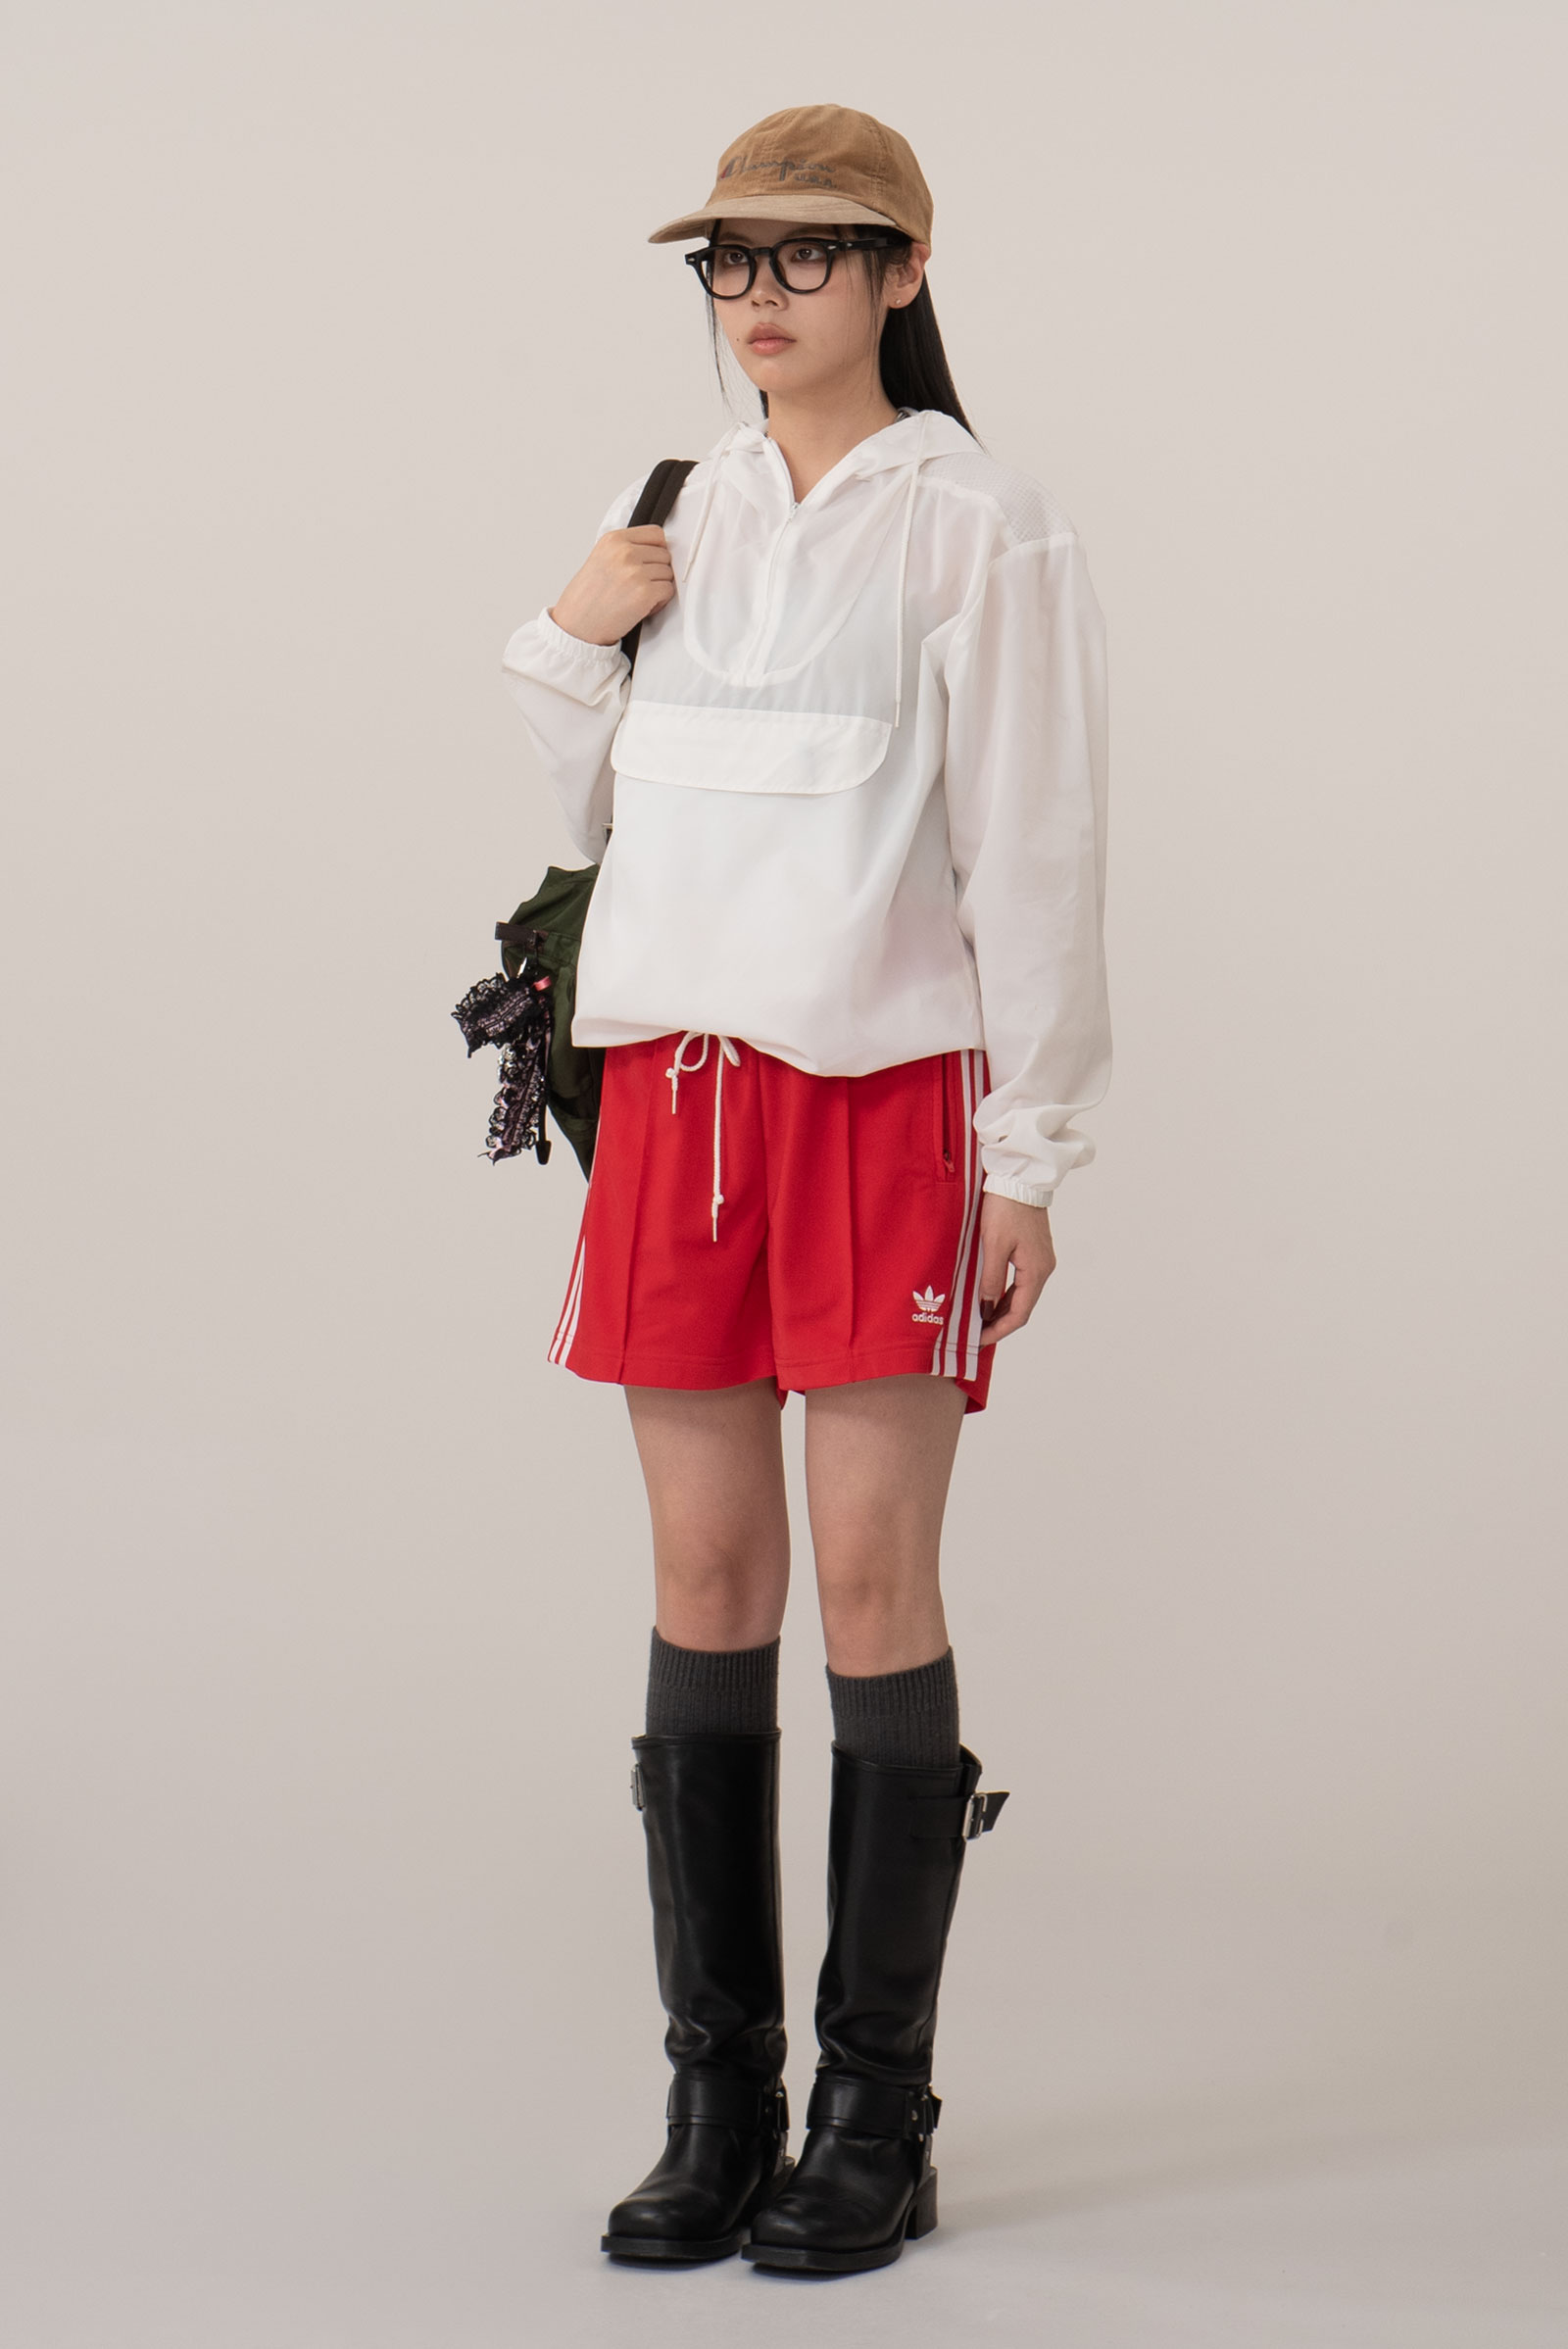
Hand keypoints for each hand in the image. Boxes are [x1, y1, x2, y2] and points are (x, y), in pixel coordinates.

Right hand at [549, 526, 675, 646]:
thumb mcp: (601, 558)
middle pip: (664, 555)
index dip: (657, 550)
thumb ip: (626, 549)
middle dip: (656, 571)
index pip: (655, 533)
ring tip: (637, 596)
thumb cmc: (587, 598)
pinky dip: (659, 602)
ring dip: (658, 587)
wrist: (578, 625)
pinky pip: (668, 591)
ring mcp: (635, 571)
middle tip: (638, 585)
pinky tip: (642, 606)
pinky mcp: (644, 592)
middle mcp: (625, 552)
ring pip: (668, 573)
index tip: (650, 561)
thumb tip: (655, 549)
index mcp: (614, 540)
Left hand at [976, 1195, 1055, 1344]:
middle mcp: (1043, 1269)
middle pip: (1022, 1307)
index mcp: (1036, 1271)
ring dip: (1002, 1309)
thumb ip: (991, 1279)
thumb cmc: (1006, 1209)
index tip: (980, 1339)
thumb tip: (986, 1308)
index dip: (999, 1330)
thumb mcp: (993, 1246)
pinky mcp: (1034, 1251)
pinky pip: (1021, 1281)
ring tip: (980, 1319)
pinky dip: (1006, 1293)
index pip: (1020, 1313)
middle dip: (1000, 1322)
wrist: (1019, 1179)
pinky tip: (990, 1297)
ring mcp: (1041, 1260)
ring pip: (1022, 1295)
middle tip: (976, 1332)